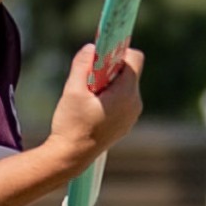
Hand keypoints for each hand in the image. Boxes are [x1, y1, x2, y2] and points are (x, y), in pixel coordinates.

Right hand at [45, 42, 144, 180]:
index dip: (118, 53)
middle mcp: (135, 104)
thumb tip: (91, 48)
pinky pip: (123, 101)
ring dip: (110, 85)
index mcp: (126, 93)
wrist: (71, 157)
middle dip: (111, 70)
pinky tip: (93, 110)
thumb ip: (82, 64)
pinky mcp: (126, 124)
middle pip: (130, 72)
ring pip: (126, 87)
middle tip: (90, 80)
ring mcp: (132, 116)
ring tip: (90, 99)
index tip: (101, 57)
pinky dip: (111, 98)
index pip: (135, 58)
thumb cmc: (71, 124)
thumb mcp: (72, 90)